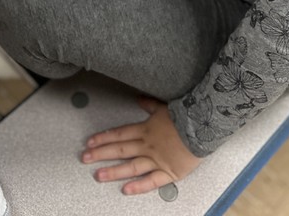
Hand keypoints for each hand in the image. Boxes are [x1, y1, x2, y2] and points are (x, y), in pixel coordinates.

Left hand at [82, 98, 201, 195]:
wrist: (203, 128)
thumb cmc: (185, 116)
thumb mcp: (164, 106)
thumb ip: (149, 105)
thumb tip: (139, 99)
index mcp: (146, 129)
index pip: (120, 134)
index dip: (104, 138)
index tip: (90, 142)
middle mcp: (148, 145)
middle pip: (120, 150)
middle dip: (101, 154)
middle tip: (85, 159)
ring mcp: (157, 160)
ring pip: (131, 166)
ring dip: (114, 171)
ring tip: (98, 176)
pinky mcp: (168, 172)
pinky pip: (151, 181)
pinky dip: (138, 186)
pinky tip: (126, 189)